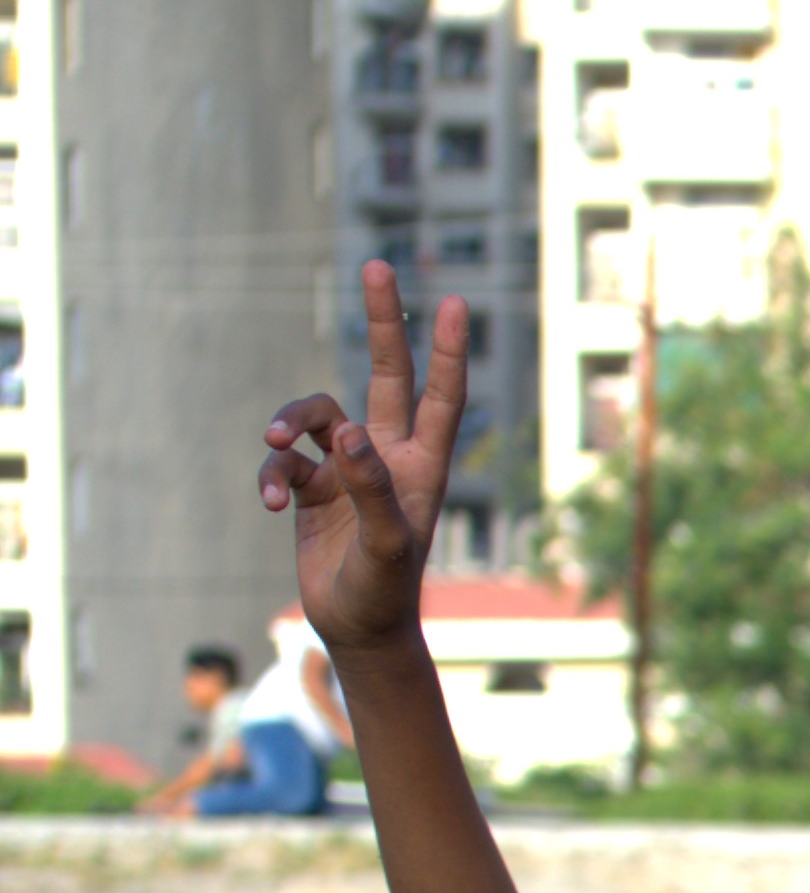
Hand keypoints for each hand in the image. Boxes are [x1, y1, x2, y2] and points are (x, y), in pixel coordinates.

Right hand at [260, 262, 467, 661]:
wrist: (357, 627)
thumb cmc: (384, 590)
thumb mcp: (385, 543)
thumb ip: (370, 487)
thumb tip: (349, 432)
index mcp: (422, 466)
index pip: (439, 397)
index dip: (446, 351)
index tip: (453, 300)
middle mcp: (388, 456)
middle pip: (386, 373)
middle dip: (383, 321)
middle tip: (378, 265)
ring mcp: (348, 468)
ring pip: (315, 415)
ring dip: (288, 425)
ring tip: (275, 455)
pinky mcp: (312, 485)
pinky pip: (284, 458)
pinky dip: (272, 473)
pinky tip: (272, 504)